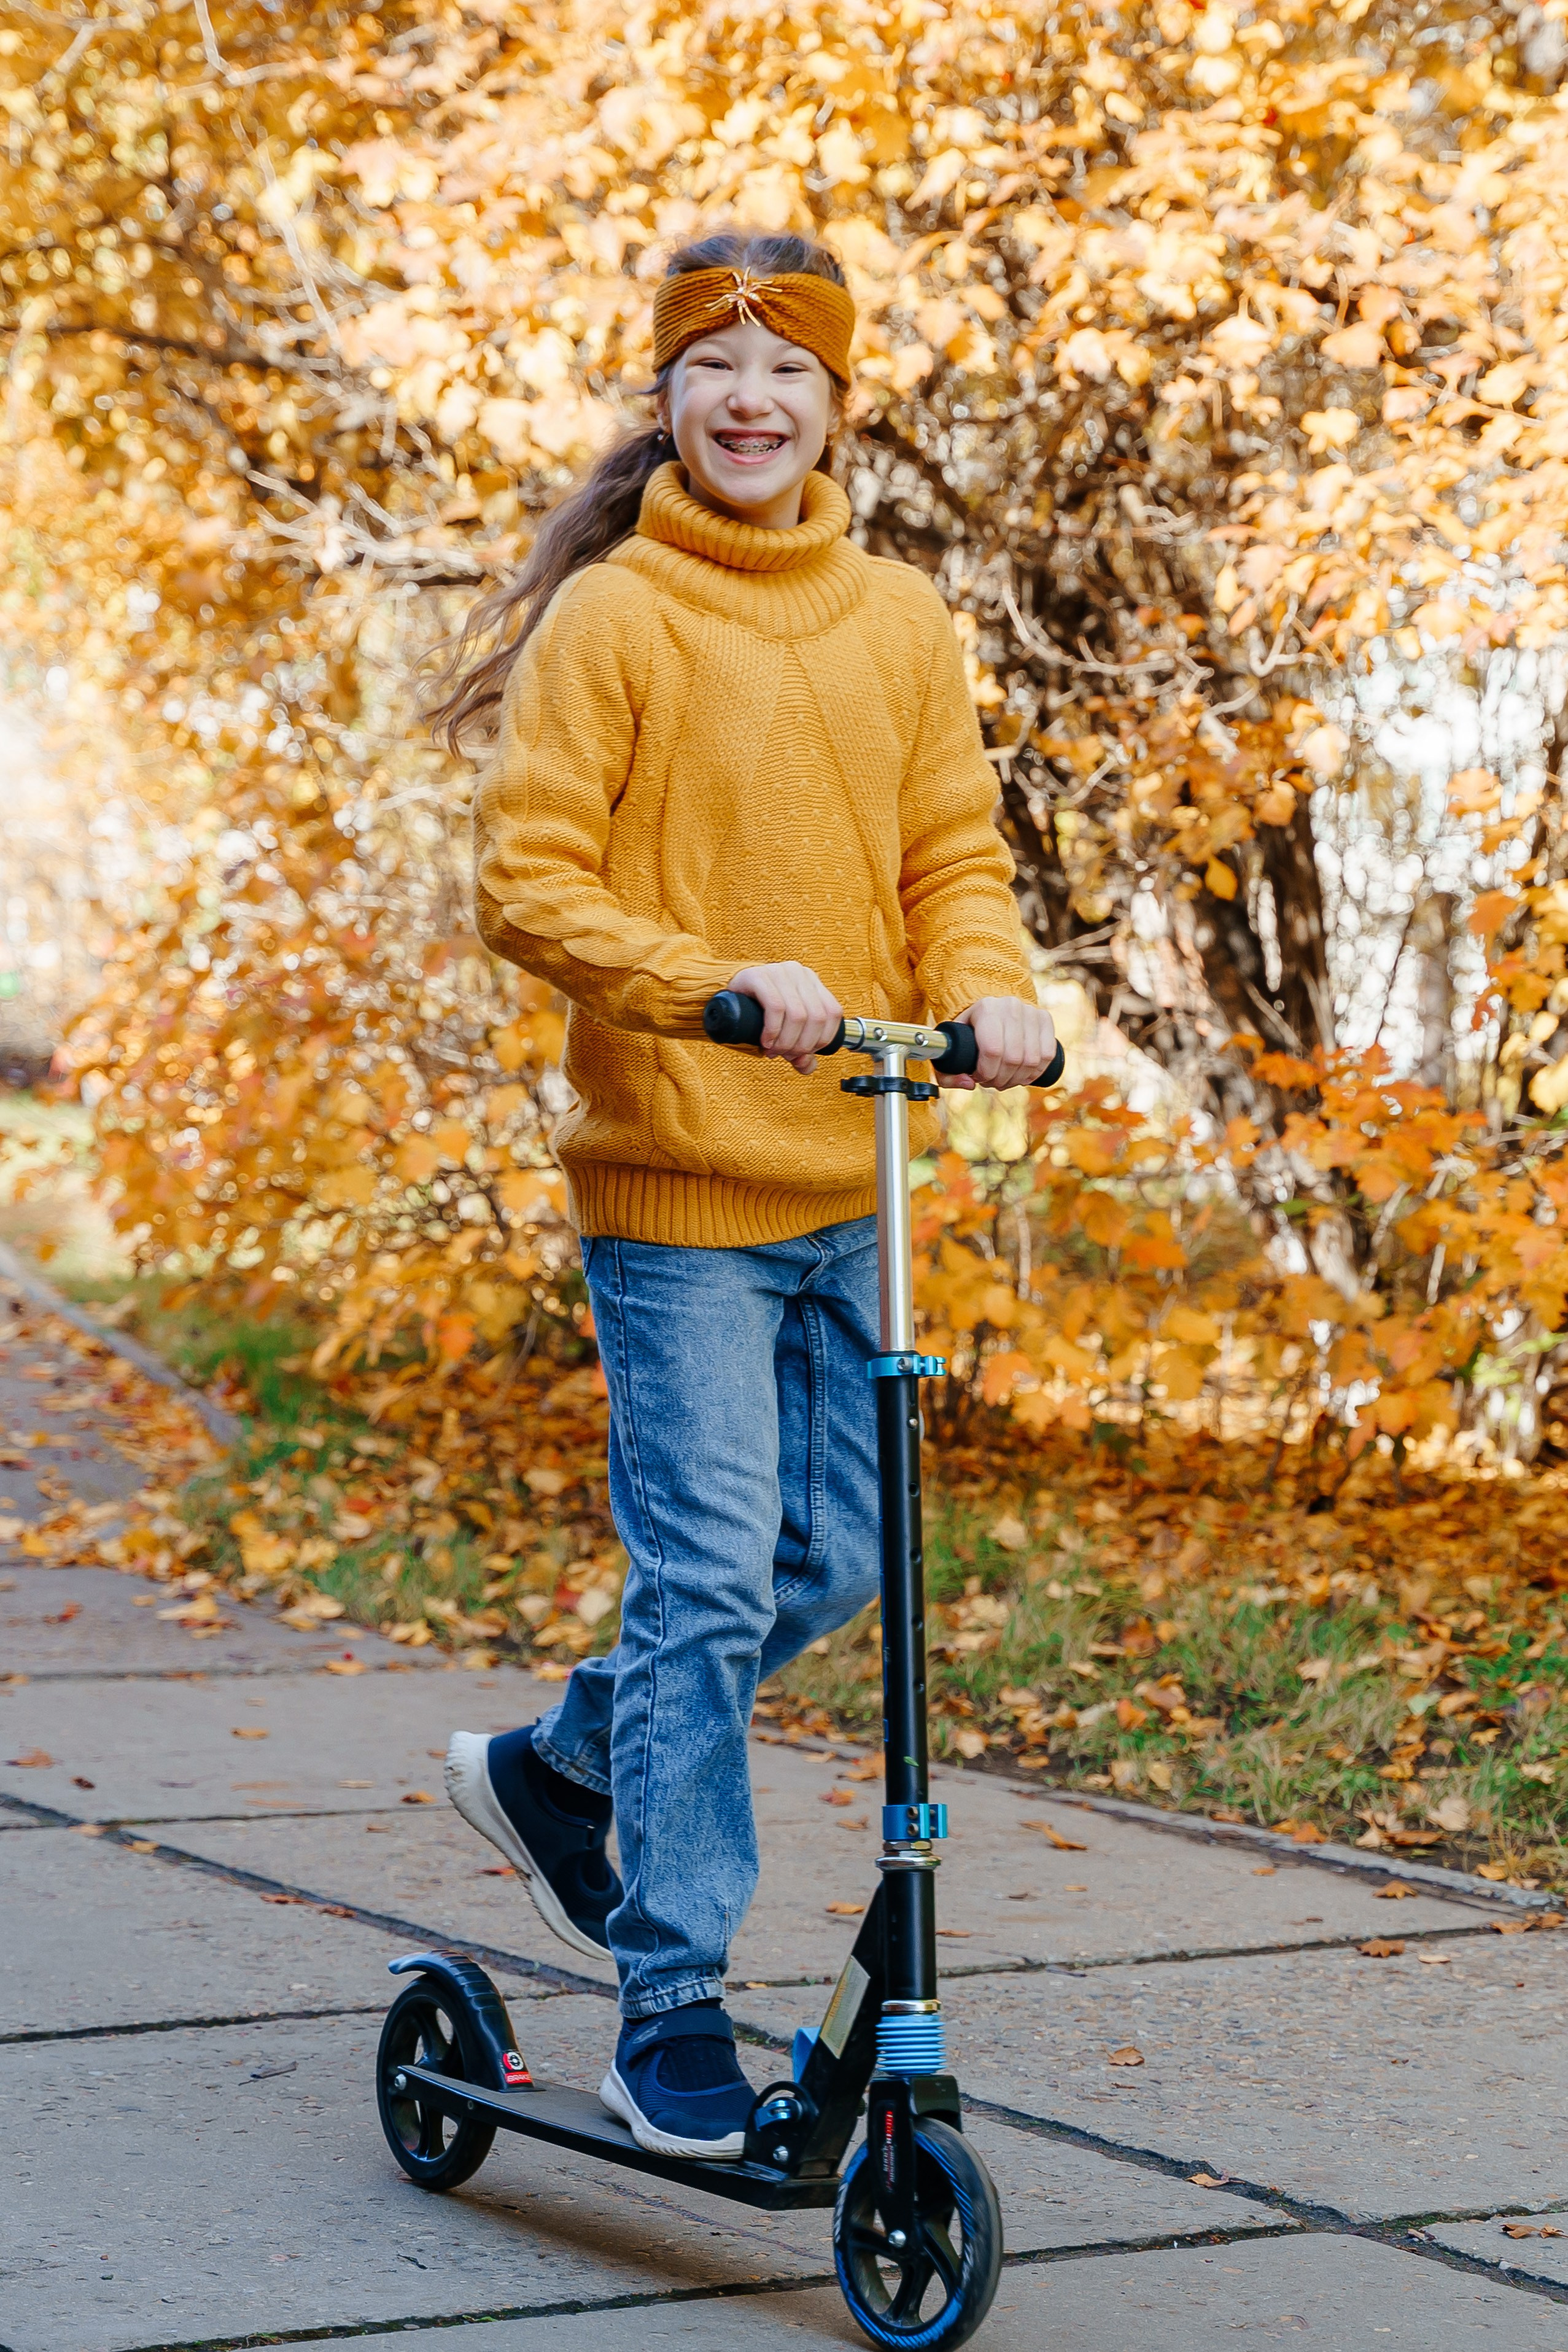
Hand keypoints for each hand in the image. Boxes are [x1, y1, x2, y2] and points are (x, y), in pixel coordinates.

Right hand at [727, 962, 842, 1074]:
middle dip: (801, 1044)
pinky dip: (773, 1030)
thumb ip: (799, 1050)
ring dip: (786, 1041)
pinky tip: (765, 1041)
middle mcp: (799, 973)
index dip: (821, 1040)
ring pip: (798, 1014)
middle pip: (816, 1017)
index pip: (832, 1013)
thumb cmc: (757, 1015)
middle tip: (784, 1054)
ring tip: (772, 1050)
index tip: (801, 1053)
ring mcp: (780, 971)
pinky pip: (775, 1007)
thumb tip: (807, 1066)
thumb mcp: (783, 1032)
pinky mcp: (759, 975)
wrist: (726, 1000)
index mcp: (812, 982)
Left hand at [939, 996, 1057, 1091]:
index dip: (987, 1072)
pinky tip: (1023, 1076)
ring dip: (1018, 1079)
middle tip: (992, 1082)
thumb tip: (969, 1084)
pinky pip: (1047, 1055)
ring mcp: (1030, 1011)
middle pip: (1013, 1058)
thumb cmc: (969, 1031)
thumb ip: (949, 1071)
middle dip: (1002, 1079)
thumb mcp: (953, 1046)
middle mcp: (1010, 1006)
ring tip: (1006, 1080)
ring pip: (1031, 1060)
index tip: (979, 1077)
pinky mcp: (1045, 1018)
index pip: (993, 1050)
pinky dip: (1036, 1072)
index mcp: (986, 1008)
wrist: (991, 1009)